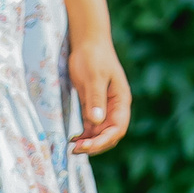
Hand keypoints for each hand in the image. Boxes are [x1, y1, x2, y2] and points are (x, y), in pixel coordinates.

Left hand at [68, 35, 131, 155]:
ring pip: (100, 132)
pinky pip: (92, 126)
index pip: (118, 128)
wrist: (88, 42)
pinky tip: (73, 139)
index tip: (87, 146)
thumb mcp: (94, 77)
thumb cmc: (93, 57)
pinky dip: (85, 135)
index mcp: (121, 101)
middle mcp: (115, 107)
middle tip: (75, 150)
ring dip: (89, 142)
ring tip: (72, 148)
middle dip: (96, 145)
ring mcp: (105, 107)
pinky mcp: (93, 105)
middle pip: (111, 134)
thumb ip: (95, 99)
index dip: (104, 140)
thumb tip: (96, 122)